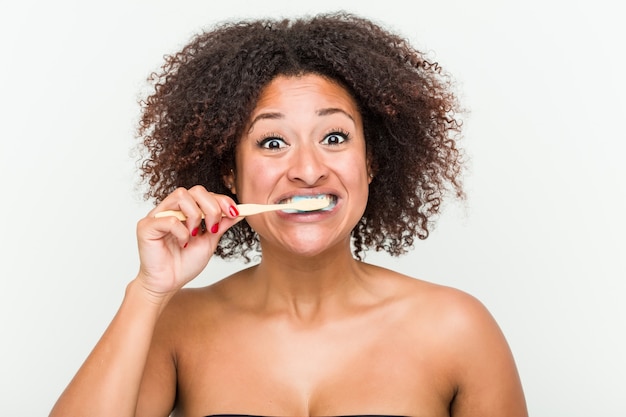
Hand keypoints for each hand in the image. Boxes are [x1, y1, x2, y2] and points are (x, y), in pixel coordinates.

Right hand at [134, 185, 241, 300]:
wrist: (168, 284)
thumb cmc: (184, 264)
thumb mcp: (209, 242)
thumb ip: (221, 225)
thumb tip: (240, 212)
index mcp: (185, 210)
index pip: (205, 194)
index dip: (222, 200)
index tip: (234, 213)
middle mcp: (171, 208)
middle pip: (195, 190)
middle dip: (211, 208)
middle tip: (213, 228)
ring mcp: (157, 215)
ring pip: (181, 196)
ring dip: (195, 216)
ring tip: (195, 235)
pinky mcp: (146, 226)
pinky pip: (169, 219)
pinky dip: (181, 232)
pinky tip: (183, 244)